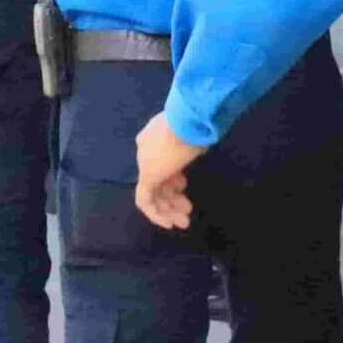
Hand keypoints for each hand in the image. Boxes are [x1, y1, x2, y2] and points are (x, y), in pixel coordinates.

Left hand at [133, 113, 205, 230]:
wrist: (189, 119)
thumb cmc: (197, 125)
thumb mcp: (195, 135)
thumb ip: (190, 146)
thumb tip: (196, 150)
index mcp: (154, 137)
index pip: (160, 163)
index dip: (172, 179)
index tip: (184, 185)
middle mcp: (145, 149)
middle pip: (157, 179)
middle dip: (171, 198)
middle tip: (187, 210)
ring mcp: (145, 162)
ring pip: (153, 192)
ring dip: (168, 209)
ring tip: (184, 220)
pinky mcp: (147, 176)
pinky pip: (145, 200)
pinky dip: (157, 214)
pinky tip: (169, 223)